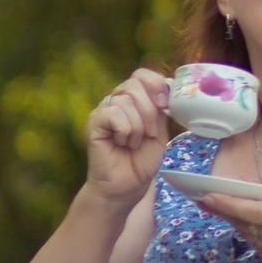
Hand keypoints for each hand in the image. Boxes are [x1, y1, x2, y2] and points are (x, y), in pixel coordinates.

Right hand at [83, 67, 174, 206]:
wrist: (126, 187)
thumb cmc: (142, 161)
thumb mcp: (159, 132)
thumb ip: (160, 109)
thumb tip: (167, 87)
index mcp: (133, 101)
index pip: (141, 75)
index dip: (156, 85)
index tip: (165, 105)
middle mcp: (116, 102)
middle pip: (134, 85)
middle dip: (149, 111)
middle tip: (148, 134)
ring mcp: (103, 111)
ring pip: (125, 101)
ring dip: (137, 127)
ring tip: (132, 143)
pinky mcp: (94, 123)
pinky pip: (114, 113)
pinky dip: (125, 130)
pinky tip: (121, 143)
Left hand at [201, 146, 261, 262]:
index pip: (253, 210)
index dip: (229, 203)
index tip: (209, 195)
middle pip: (242, 222)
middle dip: (220, 209)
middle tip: (200, 197)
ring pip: (245, 232)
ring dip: (230, 219)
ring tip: (213, 204)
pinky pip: (253, 242)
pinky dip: (244, 229)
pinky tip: (239, 219)